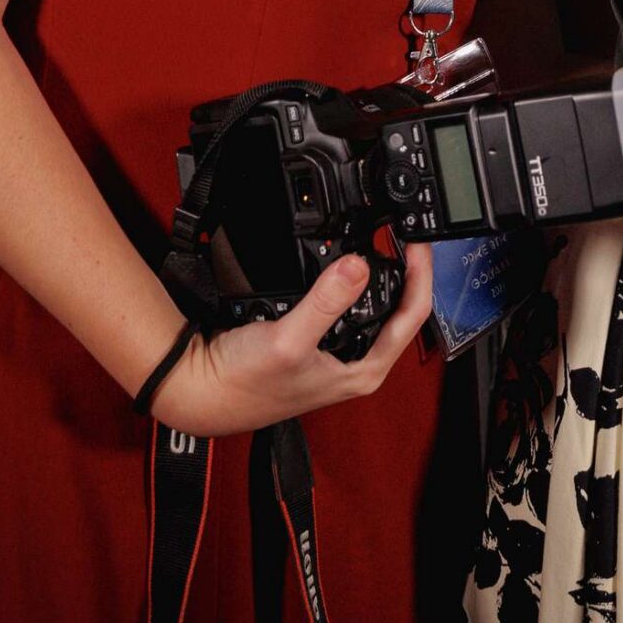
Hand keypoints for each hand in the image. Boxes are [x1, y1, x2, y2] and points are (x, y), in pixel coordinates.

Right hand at [150, 242, 434, 437]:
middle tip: (403, 232)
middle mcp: (356, 363)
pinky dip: (346, 279)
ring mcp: (336, 351)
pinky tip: (342, 259)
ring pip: (370, 305)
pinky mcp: (316, 339)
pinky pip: (341, 303)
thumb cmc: (243, 383)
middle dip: (405, 270)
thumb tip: (359, 265)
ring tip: (384, 239)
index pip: (412, 316)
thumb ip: (326, 302)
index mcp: (364, 370)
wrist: (201, 390)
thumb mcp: (288, 339)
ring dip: (377, 273)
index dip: (421, 274)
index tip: (417, 241)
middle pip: (398, 309)